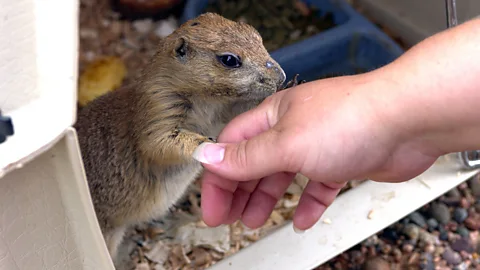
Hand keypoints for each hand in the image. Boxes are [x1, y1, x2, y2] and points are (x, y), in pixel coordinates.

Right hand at [194, 72, 439, 231]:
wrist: (409, 120)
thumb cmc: (351, 119)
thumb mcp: (286, 143)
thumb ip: (246, 156)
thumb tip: (207, 156)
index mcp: (273, 117)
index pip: (232, 147)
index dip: (218, 178)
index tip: (212, 208)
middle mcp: (292, 128)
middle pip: (254, 163)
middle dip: (239, 192)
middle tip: (229, 219)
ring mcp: (318, 144)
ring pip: (283, 175)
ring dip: (267, 199)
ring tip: (256, 221)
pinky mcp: (342, 160)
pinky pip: (318, 186)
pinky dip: (308, 203)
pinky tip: (303, 219)